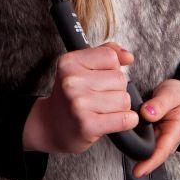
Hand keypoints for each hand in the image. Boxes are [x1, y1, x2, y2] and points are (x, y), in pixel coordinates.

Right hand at [23, 42, 137, 154]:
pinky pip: (124, 119)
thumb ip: (105, 53)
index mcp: (69, 62)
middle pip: (120, 78)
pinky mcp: (88, 125)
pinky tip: (115, 120)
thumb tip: (128, 56)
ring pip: (124, 99)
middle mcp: (71, 81)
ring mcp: (79, 104)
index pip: (110, 56)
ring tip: (102, 108)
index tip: (101, 77)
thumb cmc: (71, 95)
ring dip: (120, 106)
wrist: (51, 126)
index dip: (112, 68)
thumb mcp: (81, 66)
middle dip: (116, 89)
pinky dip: (128, 120)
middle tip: (99, 96)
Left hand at [132, 78, 179, 178]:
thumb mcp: (172, 95)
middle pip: (154, 154)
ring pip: (148, 148)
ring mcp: (160, 135)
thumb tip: (147, 113)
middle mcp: (168, 137)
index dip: (150, 163)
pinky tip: (126, 142)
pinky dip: (136, 141)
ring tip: (125, 157)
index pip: (162, 151)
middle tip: (130, 171)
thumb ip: (160, 104)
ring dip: (138, 153)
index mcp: (176, 131)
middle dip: (142, 163)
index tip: (138, 172)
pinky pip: (144, 139)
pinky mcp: (153, 131)